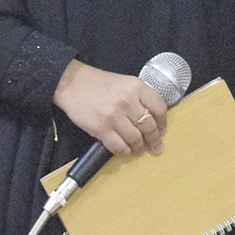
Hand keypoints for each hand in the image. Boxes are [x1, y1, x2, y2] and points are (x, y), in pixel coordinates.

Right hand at [52, 61, 168, 156]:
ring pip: (135, 139)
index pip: (159, 108)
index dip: (163, 122)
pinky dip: (124, 151)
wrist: (72, 84)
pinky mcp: (101, 128)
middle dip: (154, 140)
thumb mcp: (125, 82)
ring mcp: (114, 116)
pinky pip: (118, 146)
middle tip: (156, 147)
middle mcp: (127, 101)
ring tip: (139, 150)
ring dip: (139, 148)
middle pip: (149, 127)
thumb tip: (153, 118)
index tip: (162, 130)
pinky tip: (125, 150)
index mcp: (136, 87)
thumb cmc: (99, 84)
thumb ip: (139, 97)